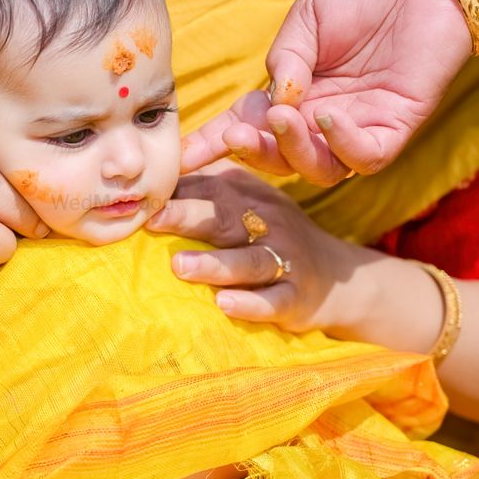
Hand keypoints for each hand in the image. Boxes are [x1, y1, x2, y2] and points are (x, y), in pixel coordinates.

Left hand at [145, 163, 366, 332]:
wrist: (336, 277)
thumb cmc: (272, 234)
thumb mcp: (248, 202)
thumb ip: (207, 187)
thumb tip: (155, 174)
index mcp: (251, 196)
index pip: (210, 188)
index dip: (177, 188)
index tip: (142, 190)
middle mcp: (268, 223)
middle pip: (224, 217)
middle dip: (187, 216)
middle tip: (152, 219)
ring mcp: (283, 261)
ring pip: (247, 262)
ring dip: (213, 264)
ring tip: (179, 266)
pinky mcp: (294, 298)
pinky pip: (272, 301)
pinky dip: (249, 303)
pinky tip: (223, 304)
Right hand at [181, 0, 470, 185]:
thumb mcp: (307, 18)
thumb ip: (285, 59)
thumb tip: (273, 100)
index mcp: (291, 94)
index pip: (245, 127)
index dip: (211, 145)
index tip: (181, 160)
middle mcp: (318, 120)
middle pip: (277, 158)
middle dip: (252, 152)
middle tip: (237, 134)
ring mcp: (355, 129)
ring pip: (316, 169)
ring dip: (291, 150)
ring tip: (282, 117)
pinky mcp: (394, 130)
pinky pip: (363, 159)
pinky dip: (342, 144)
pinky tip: (328, 114)